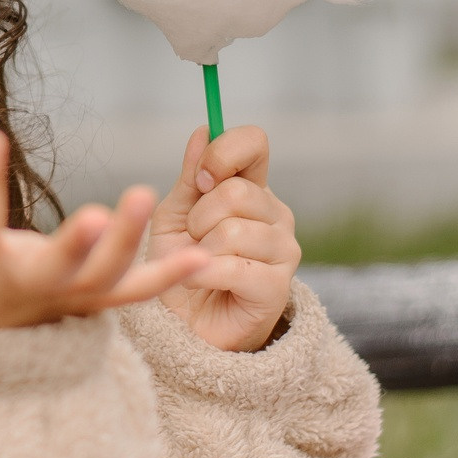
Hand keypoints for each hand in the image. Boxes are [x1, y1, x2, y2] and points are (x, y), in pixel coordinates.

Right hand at [0, 128, 206, 329]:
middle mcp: (25, 294)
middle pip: (55, 271)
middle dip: (76, 245)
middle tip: (96, 215)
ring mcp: (62, 304)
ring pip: (103, 280)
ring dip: (129, 244)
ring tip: (147, 195)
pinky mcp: (86, 308)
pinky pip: (132, 297)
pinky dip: (166, 280)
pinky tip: (204, 257)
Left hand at [150, 125, 297, 350]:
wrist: (182, 326)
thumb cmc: (181, 266)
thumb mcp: (174, 215)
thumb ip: (190, 177)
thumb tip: (203, 131)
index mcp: (253, 190)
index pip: (255, 143)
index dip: (221, 153)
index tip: (197, 181)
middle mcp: (277, 215)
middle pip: (237, 191)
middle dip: (199, 217)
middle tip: (194, 240)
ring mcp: (283, 251)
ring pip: (233, 230)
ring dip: (200, 250)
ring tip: (198, 265)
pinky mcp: (277, 287)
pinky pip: (233, 266)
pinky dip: (202, 275)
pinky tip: (197, 282)